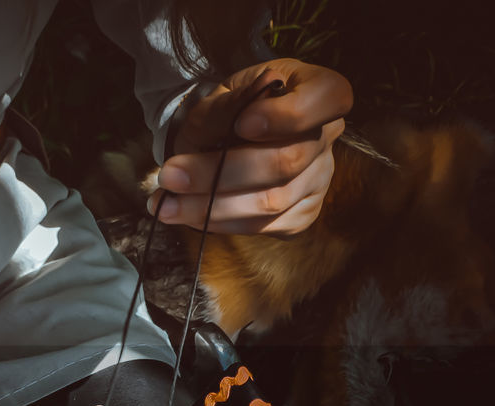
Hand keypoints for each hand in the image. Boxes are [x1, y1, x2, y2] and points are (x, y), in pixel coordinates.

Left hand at [149, 58, 352, 235]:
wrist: (228, 136)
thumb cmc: (231, 109)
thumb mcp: (223, 95)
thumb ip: (224, 108)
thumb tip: (232, 121)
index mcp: (319, 91)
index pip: (329, 98)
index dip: (288, 116)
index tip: (241, 124)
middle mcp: (328, 137)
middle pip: (286, 161)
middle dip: (220, 173)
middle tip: (170, 177)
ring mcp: (319, 178)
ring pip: (271, 202)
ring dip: (209, 207)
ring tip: (165, 205)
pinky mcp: (301, 214)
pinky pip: (262, 225)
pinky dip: (218, 223)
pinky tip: (186, 214)